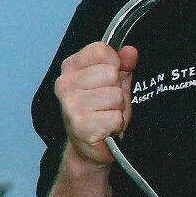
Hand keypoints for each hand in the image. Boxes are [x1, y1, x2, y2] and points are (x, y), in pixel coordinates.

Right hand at [54, 42, 138, 168]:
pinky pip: (115, 117)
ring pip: (115, 95)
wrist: (90, 146)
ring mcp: (71, 105)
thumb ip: (124, 64)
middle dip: (117, 89)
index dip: (115, 63)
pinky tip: (105, 127)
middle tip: (107, 102)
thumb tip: (130, 51)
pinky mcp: (80, 125)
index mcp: (71, 67)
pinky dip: (116, 124)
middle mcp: (65, 84)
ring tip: (106, 114)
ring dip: (117, 108)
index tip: (110, 78)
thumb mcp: (115, 83)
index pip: (101, 50)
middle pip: (110, 72)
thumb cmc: (101, 111)